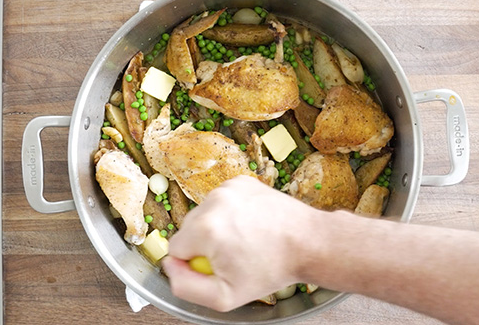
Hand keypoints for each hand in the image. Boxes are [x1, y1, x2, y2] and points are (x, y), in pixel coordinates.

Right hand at [161, 175, 314, 311]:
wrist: (308, 242)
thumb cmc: (271, 269)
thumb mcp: (225, 296)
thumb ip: (186, 286)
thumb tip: (170, 266)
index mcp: (205, 229)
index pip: (175, 248)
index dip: (194, 262)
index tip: (218, 266)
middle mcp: (213, 201)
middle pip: (189, 228)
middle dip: (205, 243)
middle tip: (235, 255)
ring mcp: (228, 188)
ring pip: (205, 213)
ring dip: (218, 227)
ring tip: (246, 238)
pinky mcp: (241, 181)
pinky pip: (222, 201)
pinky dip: (231, 212)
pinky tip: (251, 223)